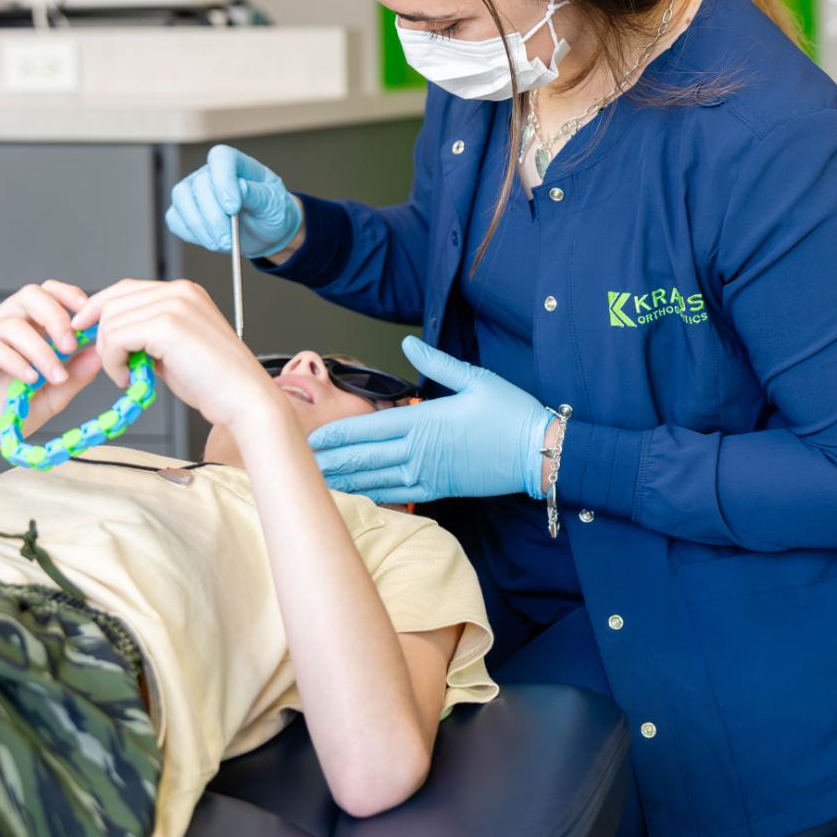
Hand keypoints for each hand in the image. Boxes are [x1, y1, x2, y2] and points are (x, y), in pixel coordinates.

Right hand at [0, 281, 101, 464]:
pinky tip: (29, 379)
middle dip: (57, 317)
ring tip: (54, 376)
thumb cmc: (5, 415)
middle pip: (30, 295)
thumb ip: (75, 374)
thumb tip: (99, 353)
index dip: (69, 297)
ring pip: (12, 324)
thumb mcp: (51, 395)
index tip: (90, 319)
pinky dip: (14, 360)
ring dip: (40, 349)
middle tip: (71, 346)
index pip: (46, 293)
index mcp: (22, 327)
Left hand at [72, 278, 286, 431]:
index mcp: (184, 292)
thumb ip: (146, 334)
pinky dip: (114, 363)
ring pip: (110, 320)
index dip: (98, 310)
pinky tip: (131, 379)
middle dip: (101, 337)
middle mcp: (179, 291)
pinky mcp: (167, 325)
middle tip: (115, 367)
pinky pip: (116, 338)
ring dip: (109, 354)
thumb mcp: (174, 349)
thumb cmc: (214, 382)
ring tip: (129, 376)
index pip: (125, 289)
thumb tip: (109, 335)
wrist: (244, 399)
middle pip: (112, 302)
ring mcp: (174, 305)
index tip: (84, 332)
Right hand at [166, 144, 303, 259]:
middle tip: (229, 240)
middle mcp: (209, 173)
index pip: (220, 158)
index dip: (223, 181)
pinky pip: (176, 220)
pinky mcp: (183, 211)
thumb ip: (256, 194)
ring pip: (182, 200)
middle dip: (214, 216)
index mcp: (234, 163)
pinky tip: (211, 241)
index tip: (233, 208)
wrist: (264, 231)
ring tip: (222, 244)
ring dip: (200, 227)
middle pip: (199, 185)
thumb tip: (238, 187)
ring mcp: (192, 190)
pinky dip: (192, 234)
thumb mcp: (272, 202)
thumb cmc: (270, 210)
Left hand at [306, 337, 553, 504]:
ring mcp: (427, 474)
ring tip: (315, 482)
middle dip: (328, 461)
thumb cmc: (511, 413)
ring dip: (343, 480)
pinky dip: (371, 494)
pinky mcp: (438, 490)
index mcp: (423, 420)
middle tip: (296, 464)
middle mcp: (418, 450)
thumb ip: (437, 361)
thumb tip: (409, 341)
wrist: (540, 453)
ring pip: (374, 480)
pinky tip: (354, 495)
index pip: (367, 429)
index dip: (334, 435)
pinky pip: (397, 494)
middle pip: (362, 457)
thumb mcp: (475, 378)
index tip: (307, 438)